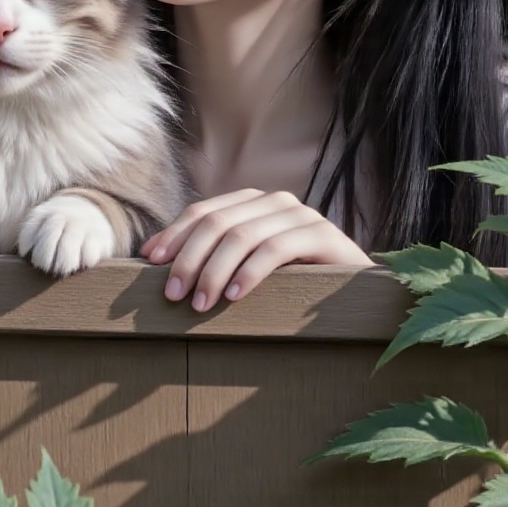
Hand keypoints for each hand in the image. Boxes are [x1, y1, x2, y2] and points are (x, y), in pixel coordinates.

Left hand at [138, 188, 372, 310]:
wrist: (357, 291)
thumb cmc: (294, 282)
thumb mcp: (250, 267)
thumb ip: (216, 257)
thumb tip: (154, 261)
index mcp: (254, 203)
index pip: (204, 211)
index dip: (174, 234)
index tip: (150, 264)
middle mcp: (276, 202)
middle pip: (218, 222)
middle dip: (189, 258)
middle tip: (172, 294)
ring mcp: (301, 216)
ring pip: (243, 235)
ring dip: (214, 271)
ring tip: (200, 304)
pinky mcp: (323, 236)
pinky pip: (276, 249)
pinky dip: (250, 272)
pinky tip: (234, 295)